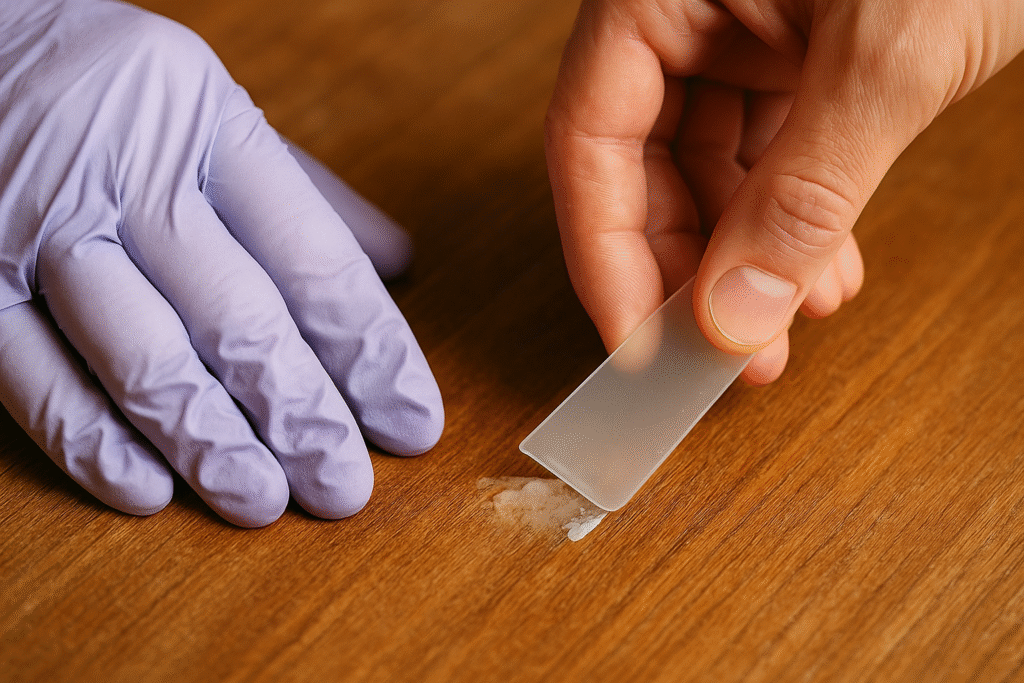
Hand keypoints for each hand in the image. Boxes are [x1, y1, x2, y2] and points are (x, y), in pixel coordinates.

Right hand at [0, 0, 442, 526]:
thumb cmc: (109, 93)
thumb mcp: (213, 111)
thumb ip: (304, 192)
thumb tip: (399, 266)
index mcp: (209, 121)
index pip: (315, 258)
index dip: (372, 351)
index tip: (412, 420)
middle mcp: (127, 168)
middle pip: (240, 318)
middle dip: (303, 417)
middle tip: (344, 488)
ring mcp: (37, 224)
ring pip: (143, 358)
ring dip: (210, 445)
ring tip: (266, 504)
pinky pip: (32, 377)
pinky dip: (92, 443)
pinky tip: (148, 492)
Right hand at [545, 0, 1022, 383]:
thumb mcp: (886, 60)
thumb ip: (804, 192)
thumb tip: (736, 316)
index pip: (590, 134)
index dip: (605, 251)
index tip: (637, 345)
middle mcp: (687, 9)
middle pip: (640, 163)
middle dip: (687, 269)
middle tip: (722, 354)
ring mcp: (743, 29)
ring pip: (705, 170)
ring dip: (745, 258)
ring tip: (785, 328)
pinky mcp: (797, 52)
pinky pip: (769, 154)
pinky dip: (791, 220)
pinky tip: (822, 274)